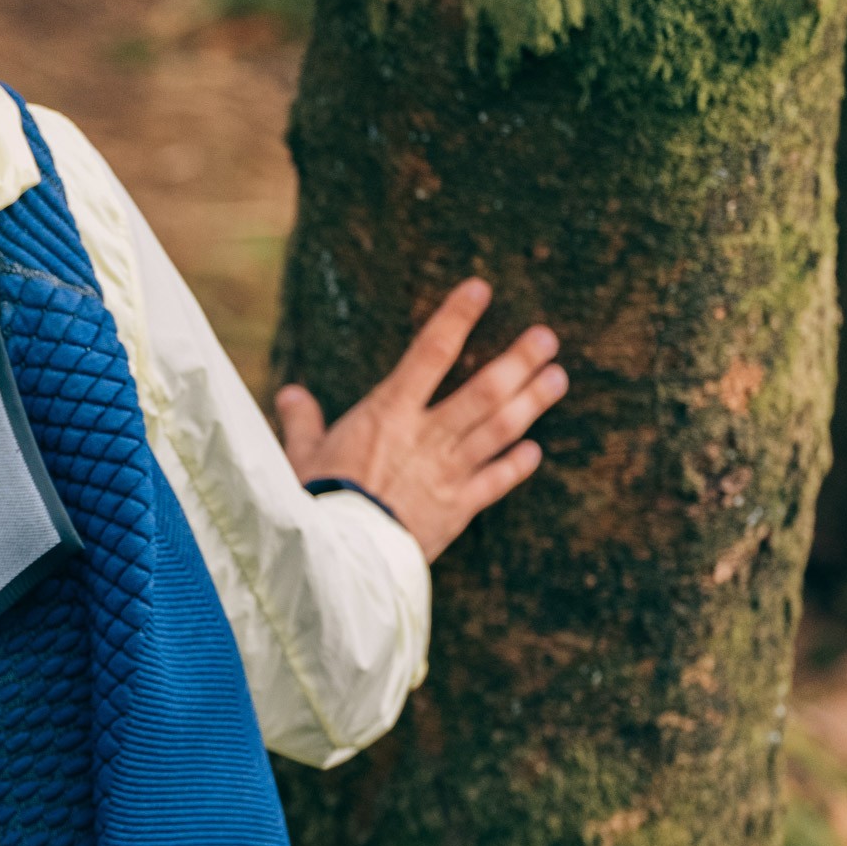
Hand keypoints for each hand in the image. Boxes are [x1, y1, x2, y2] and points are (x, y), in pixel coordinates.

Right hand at [274, 276, 564, 565]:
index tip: (480, 290)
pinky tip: (535, 451)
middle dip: (519, 360)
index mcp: (389, 413)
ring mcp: (448, 471)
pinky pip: (496, 481)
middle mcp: (427, 435)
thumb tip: (288, 394)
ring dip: (532, 401)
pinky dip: (517, 465)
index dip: (457, 318)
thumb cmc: (317, 502)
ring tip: (558, 377)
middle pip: (484, 389)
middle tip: (547, 337)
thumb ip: (302, 421)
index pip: (430, 353)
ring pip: (501, 428)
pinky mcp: (458, 508)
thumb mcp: (302, 455)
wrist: (339, 555)